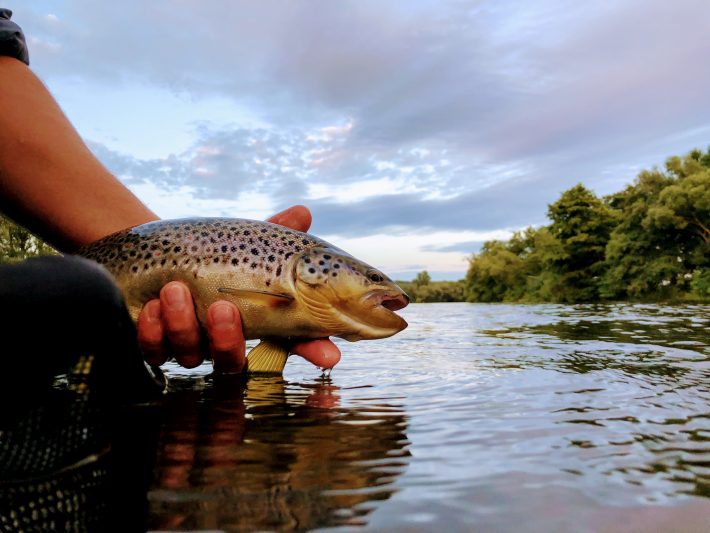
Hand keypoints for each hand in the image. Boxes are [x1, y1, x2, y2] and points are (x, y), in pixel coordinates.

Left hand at [136, 205, 340, 372]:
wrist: (165, 251)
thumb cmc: (219, 252)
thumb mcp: (249, 241)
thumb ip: (275, 231)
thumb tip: (302, 212)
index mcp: (258, 322)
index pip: (292, 344)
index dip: (313, 351)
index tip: (330, 357)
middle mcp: (225, 342)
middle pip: (232, 362)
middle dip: (227, 338)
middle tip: (222, 307)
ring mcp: (190, 346)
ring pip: (190, 356)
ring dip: (183, 325)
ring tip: (174, 290)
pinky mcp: (155, 342)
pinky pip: (153, 351)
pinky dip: (152, 332)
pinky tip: (152, 307)